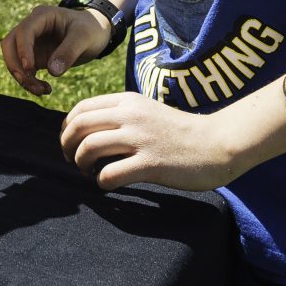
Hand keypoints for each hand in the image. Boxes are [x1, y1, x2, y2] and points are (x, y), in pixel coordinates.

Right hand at [0, 6, 111, 95]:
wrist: (97, 33)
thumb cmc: (91, 29)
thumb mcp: (84, 38)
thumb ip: (69, 52)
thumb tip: (51, 71)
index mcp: (42, 16)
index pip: (24, 31)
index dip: (23, 49)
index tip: (30, 69)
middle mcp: (32, 28)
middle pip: (10, 44)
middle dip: (15, 65)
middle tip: (28, 81)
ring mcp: (31, 43)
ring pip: (13, 59)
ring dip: (22, 77)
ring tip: (42, 90)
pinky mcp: (34, 56)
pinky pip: (24, 70)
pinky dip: (29, 82)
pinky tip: (45, 89)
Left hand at [59, 92, 241, 192]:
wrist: (218, 143)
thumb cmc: (181, 132)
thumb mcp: (148, 111)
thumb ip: (122, 116)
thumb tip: (90, 130)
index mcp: (128, 102)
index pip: (82, 108)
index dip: (67, 127)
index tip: (68, 141)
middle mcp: (131, 116)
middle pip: (79, 127)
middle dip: (66, 146)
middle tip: (71, 160)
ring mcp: (140, 139)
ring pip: (89, 148)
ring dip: (81, 163)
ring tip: (88, 172)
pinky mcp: (150, 164)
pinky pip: (110, 174)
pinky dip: (101, 182)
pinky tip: (108, 184)